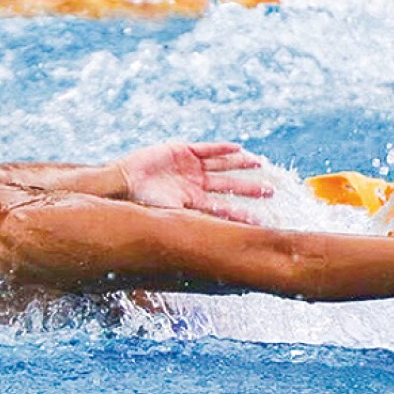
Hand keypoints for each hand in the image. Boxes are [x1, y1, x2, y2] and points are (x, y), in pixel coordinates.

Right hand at [116, 142, 273, 222]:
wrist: (123, 182)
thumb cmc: (143, 203)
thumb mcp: (171, 217)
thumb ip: (193, 224)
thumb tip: (215, 246)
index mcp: (192, 202)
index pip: (222, 209)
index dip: (241, 214)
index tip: (260, 221)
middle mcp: (194, 184)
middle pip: (227, 185)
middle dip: (248, 188)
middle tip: (270, 191)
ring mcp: (189, 166)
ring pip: (220, 165)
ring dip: (239, 163)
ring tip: (259, 163)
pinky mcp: (181, 150)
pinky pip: (206, 149)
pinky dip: (221, 148)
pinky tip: (237, 147)